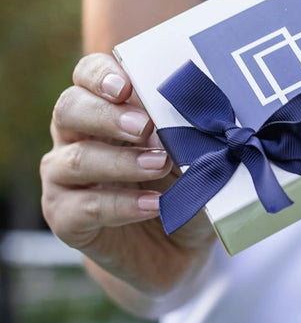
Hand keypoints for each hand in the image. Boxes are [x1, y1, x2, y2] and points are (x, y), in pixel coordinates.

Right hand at [40, 54, 215, 294]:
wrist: (179, 248)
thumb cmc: (187, 185)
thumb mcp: (200, 154)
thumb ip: (195, 131)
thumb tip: (213, 116)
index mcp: (106, 108)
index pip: (87, 75)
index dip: (100, 75)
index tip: (126, 85)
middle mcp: (77, 137)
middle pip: (69, 109)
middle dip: (108, 115)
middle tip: (145, 126)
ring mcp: (65, 179)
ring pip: (74, 160)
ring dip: (120, 161)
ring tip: (161, 164)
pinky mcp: (66, 218)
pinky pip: (81, 208)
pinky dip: (120, 205)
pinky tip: (153, 205)